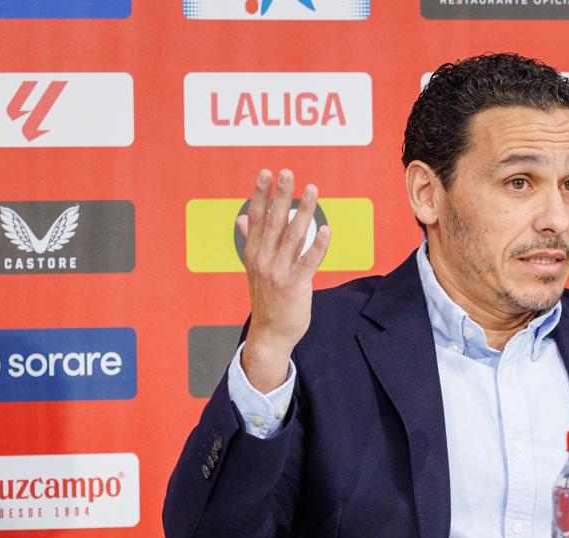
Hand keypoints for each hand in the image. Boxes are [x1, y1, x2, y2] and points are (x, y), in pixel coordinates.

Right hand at [236, 168, 331, 392]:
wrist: (270, 333)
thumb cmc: (267, 298)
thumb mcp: (254, 268)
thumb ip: (251, 240)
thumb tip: (242, 217)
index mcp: (254, 252)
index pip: (257, 217)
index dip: (261, 194)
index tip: (266, 173)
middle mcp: (264, 259)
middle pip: (273, 221)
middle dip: (281, 195)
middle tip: (288, 173)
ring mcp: (279, 272)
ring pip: (293, 236)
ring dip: (304, 212)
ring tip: (313, 191)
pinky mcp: (296, 286)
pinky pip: (308, 262)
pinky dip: (317, 246)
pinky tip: (325, 230)